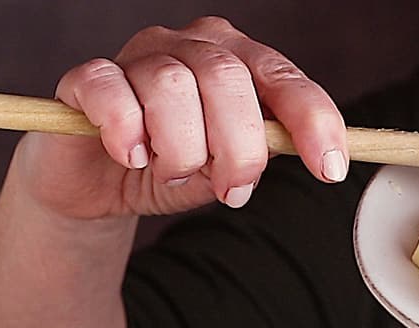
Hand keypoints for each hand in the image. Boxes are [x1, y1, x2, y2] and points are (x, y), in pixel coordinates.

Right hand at [11, 15, 348, 220]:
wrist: (100, 186)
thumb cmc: (172, 167)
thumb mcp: (229, 167)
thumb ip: (264, 152)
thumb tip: (310, 153)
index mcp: (237, 61)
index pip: (284, 77)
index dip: (312, 120)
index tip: (329, 169)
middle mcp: (191, 45)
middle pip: (228, 79)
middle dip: (238, 148)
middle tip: (232, 191)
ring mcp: (139, 55)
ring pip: (172, 86)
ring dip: (180, 149)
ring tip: (171, 174)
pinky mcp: (88, 77)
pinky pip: (111, 91)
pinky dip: (126, 131)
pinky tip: (130, 156)